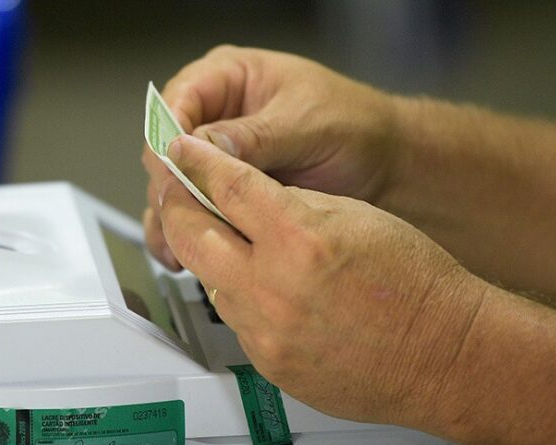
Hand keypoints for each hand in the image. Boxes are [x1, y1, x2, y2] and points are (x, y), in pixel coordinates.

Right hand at [143, 45, 401, 268]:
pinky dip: (189, 233)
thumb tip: (201, 148)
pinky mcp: (228, 193)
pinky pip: (195, 211)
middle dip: (169, 185)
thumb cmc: (355, 125)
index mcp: (228, 79)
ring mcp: (219, 158)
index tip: (175, 173)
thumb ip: (254, 135)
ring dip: (172, 216)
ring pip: (174, 186)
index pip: (176, 104)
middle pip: (167, 150)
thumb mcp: (306, 123)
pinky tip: (186, 255)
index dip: (169, 140)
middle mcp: (215, 116)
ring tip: (177, 247)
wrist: (388, 166)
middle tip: (178, 216)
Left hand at [158, 135, 487, 424]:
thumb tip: (249, 197)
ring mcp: (266, 329)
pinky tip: (256, 284)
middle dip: (174, 204)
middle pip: (190, 233)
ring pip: (206, 277)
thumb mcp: (354, 214)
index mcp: (300, 235)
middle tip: (175, 190)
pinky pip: (233, 316)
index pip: (226, 185)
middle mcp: (273, 284)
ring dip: (205, 251)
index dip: (196, 161)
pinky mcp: (268, 361)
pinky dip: (235, 292)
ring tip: (219, 236)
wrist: (441, 354)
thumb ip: (293, 202)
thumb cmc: (414, 282)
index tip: (181, 150)